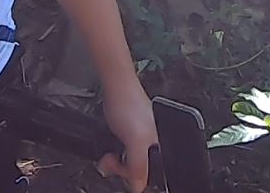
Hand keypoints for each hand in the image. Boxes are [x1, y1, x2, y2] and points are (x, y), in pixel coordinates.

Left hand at [98, 77, 156, 192]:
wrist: (116, 87)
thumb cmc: (128, 104)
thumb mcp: (135, 140)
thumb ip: (139, 165)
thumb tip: (138, 187)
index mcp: (161, 147)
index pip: (150, 176)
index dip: (134, 177)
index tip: (120, 171)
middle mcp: (154, 144)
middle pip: (140, 171)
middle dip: (123, 171)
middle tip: (110, 161)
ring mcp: (142, 140)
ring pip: (131, 164)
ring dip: (117, 164)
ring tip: (108, 156)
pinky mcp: (132, 135)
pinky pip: (125, 155)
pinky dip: (115, 156)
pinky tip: (110, 150)